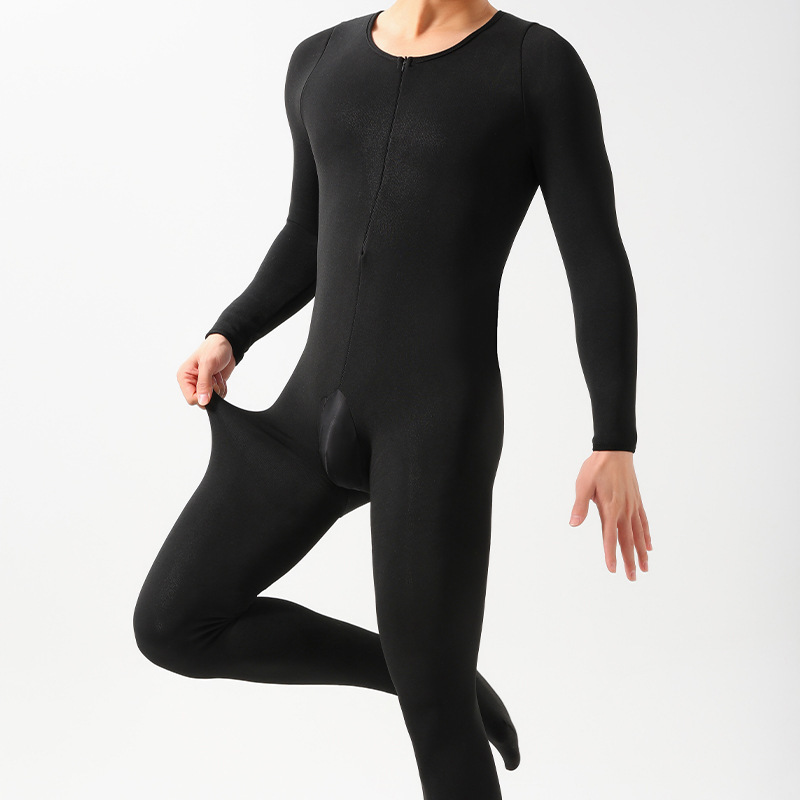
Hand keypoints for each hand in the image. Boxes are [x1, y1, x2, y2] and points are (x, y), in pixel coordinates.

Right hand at [176, 333, 235, 406]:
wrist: (227, 345)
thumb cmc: (214, 349)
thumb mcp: (208, 365)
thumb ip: (204, 384)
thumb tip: (202, 401)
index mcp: (184, 376)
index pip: (191, 399)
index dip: (203, 397)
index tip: (211, 387)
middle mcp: (191, 382)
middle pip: (201, 401)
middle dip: (211, 392)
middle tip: (214, 378)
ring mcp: (202, 385)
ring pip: (211, 400)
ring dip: (218, 389)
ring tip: (217, 375)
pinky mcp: (211, 386)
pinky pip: (219, 396)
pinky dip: (222, 388)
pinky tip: (220, 377)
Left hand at [568, 451, 651, 579]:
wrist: (615, 451)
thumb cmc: (596, 468)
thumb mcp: (583, 485)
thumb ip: (580, 506)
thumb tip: (573, 523)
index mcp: (610, 508)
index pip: (610, 536)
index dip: (611, 553)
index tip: (613, 569)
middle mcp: (624, 510)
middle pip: (628, 540)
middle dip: (630, 560)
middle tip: (632, 578)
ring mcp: (632, 506)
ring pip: (639, 534)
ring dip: (641, 552)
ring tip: (645, 568)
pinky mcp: (637, 501)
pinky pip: (644, 522)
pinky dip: (647, 535)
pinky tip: (649, 546)